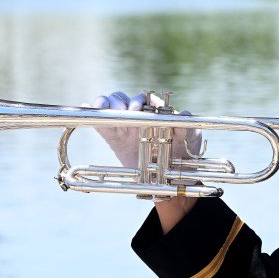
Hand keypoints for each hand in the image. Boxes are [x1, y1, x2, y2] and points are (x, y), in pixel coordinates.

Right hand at [83, 91, 201, 167]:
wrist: (173, 178)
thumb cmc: (185, 155)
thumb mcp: (191, 141)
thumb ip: (189, 128)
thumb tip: (186, 114)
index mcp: (155, 113)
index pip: (144, 99)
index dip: (139, 100)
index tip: (137, 108)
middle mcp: (138, 116)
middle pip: (123, 99)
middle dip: (120, 101)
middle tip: (122, 112)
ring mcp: (125, 126)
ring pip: (110, 107)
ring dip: (105, 104)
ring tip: (103, 108)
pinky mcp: (114, 138)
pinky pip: (101, 124)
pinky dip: (92, 114)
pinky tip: (87, 107)